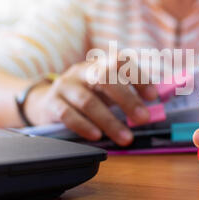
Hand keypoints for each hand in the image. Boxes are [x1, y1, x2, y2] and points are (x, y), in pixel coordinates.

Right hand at [25, 61, 156, 145]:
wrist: (45, 103)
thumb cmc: (84, 98)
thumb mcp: (104, 92)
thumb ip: (126, 96)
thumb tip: (153, 110)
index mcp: (98, 65)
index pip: (120, 61)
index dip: (138, 77)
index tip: (152, 96)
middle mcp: (81, 72)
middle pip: (104, 78)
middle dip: (127, 99)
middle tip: (143, 118)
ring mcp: (65, 86)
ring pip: (88, 101)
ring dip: (109, 121)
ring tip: (126, 137)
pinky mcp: (51, 104)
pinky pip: (67, 115)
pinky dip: (84, 126)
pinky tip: (97, 136)